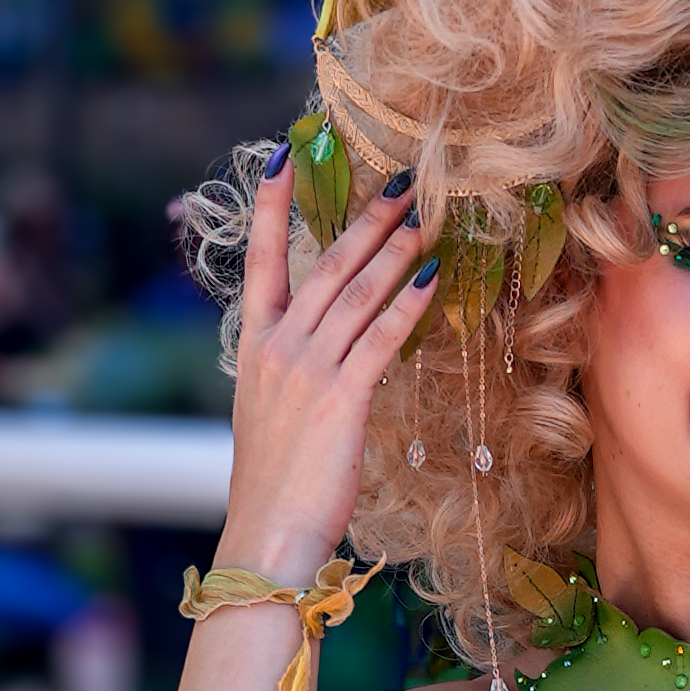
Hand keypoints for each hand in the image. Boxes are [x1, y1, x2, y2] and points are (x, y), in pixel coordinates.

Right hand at [217, 166, 433, 590]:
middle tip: (401, 182)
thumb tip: (323, 349)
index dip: (271, 206)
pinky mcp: (340, 397)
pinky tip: (435, 279)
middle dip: (365, 219)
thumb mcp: (272, 412)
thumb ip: (292, 370)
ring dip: (396, 251)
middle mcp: (277, 347)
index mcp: (254, 345)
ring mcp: (306, 369)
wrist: (268, 534)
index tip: (284, 156)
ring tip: (427, 218)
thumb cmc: (276, 483)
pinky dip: (410, 304)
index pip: (259, 259)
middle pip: (325, 265)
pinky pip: (382, 337)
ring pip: (357, 293)